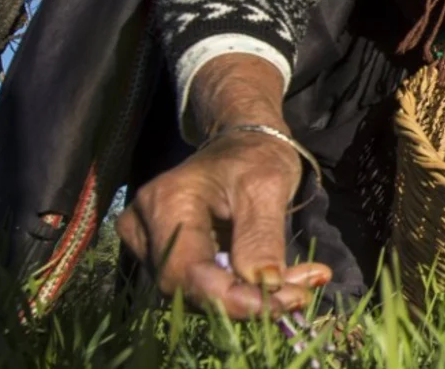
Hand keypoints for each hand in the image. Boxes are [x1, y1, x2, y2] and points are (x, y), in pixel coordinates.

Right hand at [116, 54, 331, 316]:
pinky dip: (240, 290)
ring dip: (247, 297)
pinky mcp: (163, 255)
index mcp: (167, 202)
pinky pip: (199, 286)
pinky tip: (276, 282)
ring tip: (296, 285)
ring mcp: (148, 243)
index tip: (287, 302)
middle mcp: (144, 226)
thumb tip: (264, 286)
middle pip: (187, 288)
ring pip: (195, 293)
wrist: (242, 143)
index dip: (232, 298)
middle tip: (300, 295)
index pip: (188, 271)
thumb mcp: (268, 185)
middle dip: (245, 300)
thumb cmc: (255, 156)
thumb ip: (262, 236)